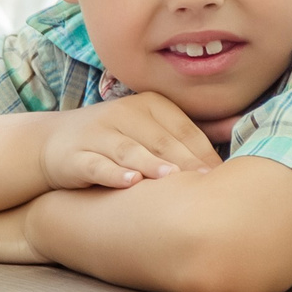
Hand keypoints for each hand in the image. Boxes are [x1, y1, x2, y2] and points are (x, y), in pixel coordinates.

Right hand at [39, 91, 220, 190]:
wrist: (52, 143)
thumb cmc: (115, 140)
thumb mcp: (151, 128)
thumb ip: (190, 131)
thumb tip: (239, 126)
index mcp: (148, 104)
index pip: (184, 130)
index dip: (205, 154)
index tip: (224, 179)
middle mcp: (124, 113)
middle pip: (161, 141)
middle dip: (186, 163)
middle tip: (209, 186)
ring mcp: (98, 134)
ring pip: (130, 150)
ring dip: (151, 164)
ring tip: (172, 179)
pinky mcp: (76, 156)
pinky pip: (96, 165)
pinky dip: (113, 174)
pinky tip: (129, 183)